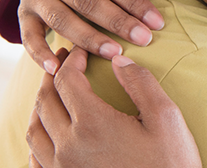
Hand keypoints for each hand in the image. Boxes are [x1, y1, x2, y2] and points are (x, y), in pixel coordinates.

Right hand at [20, 0, 163, 74]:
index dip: (134, 2)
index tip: (156, 22)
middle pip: (87, 0)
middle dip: (118, 22)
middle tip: (144, 39)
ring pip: (62, 20)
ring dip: (90, 39)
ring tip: (115, 53)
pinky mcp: (23, 13)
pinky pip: (29, 37)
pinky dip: (40, 54)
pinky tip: (58, 68)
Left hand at [27, 47, 201, 167]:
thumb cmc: (170, 162)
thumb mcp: (166, 117)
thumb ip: (140, 83)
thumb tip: (119, 60)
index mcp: (93, 124)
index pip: (68, 80)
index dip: (73, 60)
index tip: (82, 50)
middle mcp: (68, 146)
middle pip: (46, 101)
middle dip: (52, 75)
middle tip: (63, 59)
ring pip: (35, 129)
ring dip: (40, 104)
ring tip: (52, 90)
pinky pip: (37, 159)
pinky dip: (38, 137)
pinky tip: (48, 131)